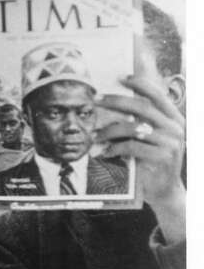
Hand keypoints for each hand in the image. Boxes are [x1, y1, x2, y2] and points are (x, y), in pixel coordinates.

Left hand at [95, 74, 185, 241]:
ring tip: (93, 134)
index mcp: (174, 118)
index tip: (119, 78)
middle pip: (141, 107)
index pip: (157, 94)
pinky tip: (103, 152)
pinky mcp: (161, 157)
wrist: (165, 191)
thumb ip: (141, 122)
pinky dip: (114, 148)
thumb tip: (114, 104)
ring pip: (133, 128)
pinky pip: (131, 147)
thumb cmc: (152, 162)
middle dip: (115, 101)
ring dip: (108, 130)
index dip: (138, 84)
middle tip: (96, 99)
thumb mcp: (151, 139)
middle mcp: (175, 127)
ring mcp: (170, 142)